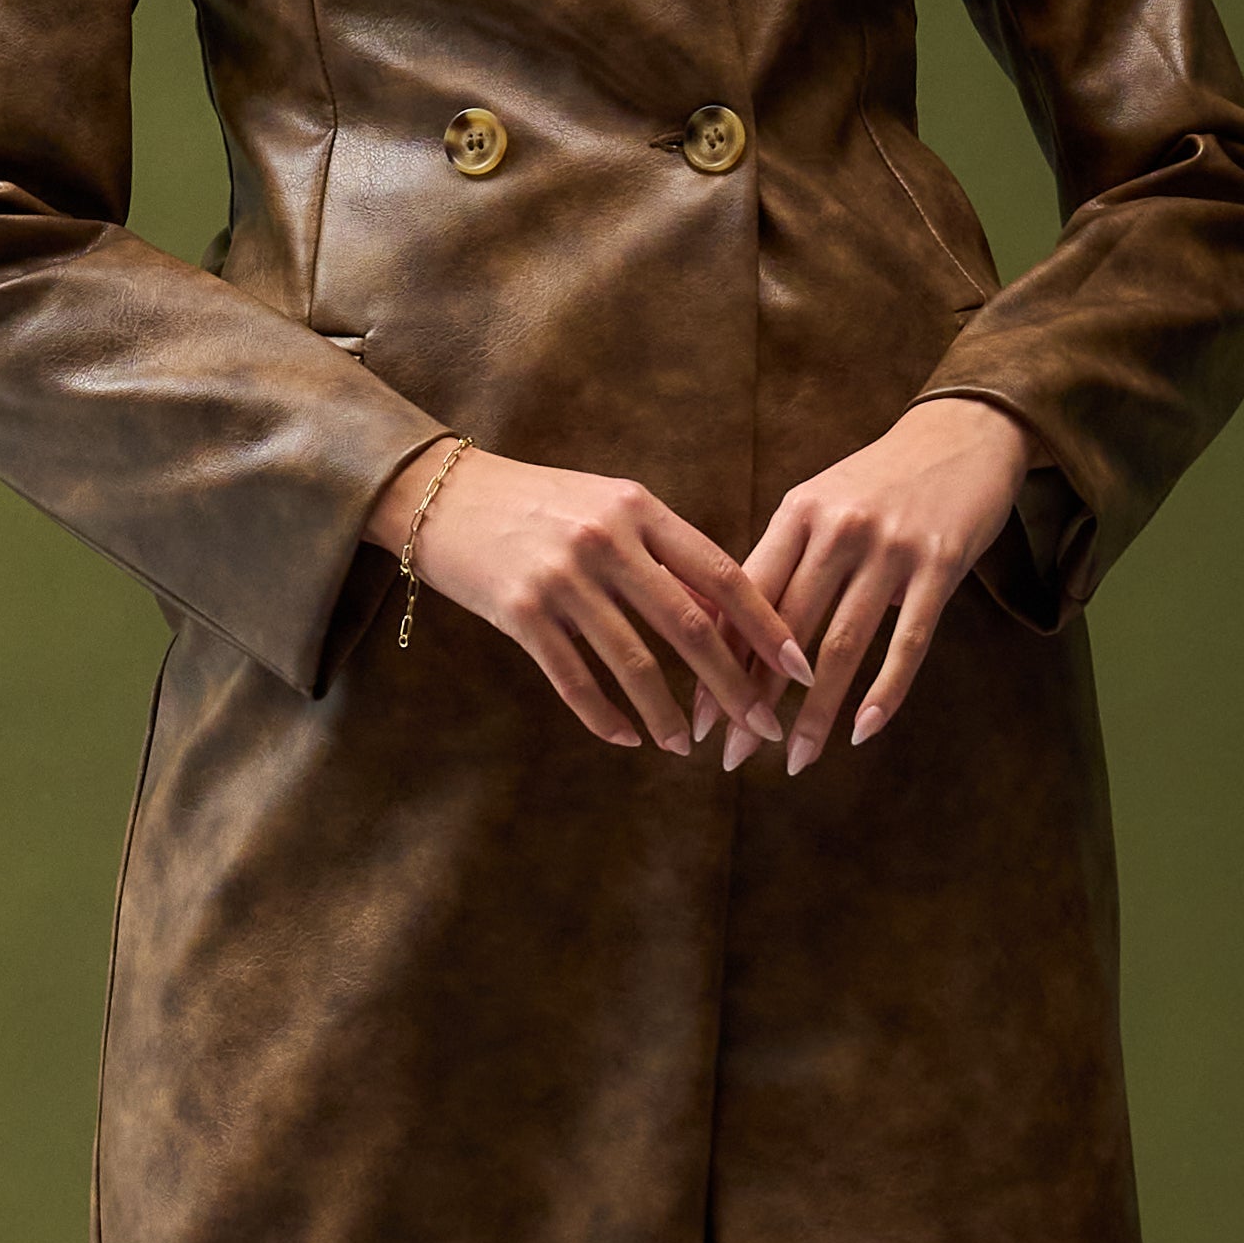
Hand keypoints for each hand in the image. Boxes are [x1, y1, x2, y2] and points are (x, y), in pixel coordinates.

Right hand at [369, 443, 810, 755]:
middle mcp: (607, 541)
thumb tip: (728, 615)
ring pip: (635, 663)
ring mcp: (563, 578)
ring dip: (668, 714)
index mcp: (640, 509)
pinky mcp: (520, 613)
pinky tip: (627, 738)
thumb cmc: (538, 504)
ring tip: (687, 747)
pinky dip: (605, 717)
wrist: (442, 495)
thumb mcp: (609, 506)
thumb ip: (665, 554)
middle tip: (761, 728)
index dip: (768, 626)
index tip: (801, 669)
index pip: (723, 573)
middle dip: (734, 687)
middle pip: (691, 626)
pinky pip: (575, 680)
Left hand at [737, 397, 1033, 774]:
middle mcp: (838, 529)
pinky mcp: (941, 566)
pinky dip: (885, 692)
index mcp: (798, 513)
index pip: (744, 599)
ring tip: (794, 760)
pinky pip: (909, 642)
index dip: (715, 661)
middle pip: (784, 631)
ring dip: (814, 712)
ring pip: (841, 646)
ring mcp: (891, 548)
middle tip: (731, 758)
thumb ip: (782, 559)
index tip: (696, 717)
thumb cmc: (879, 480)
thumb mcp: (820, 503)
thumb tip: (725, 632)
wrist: (963, 432)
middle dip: (754, 701)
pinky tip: (864, 731)